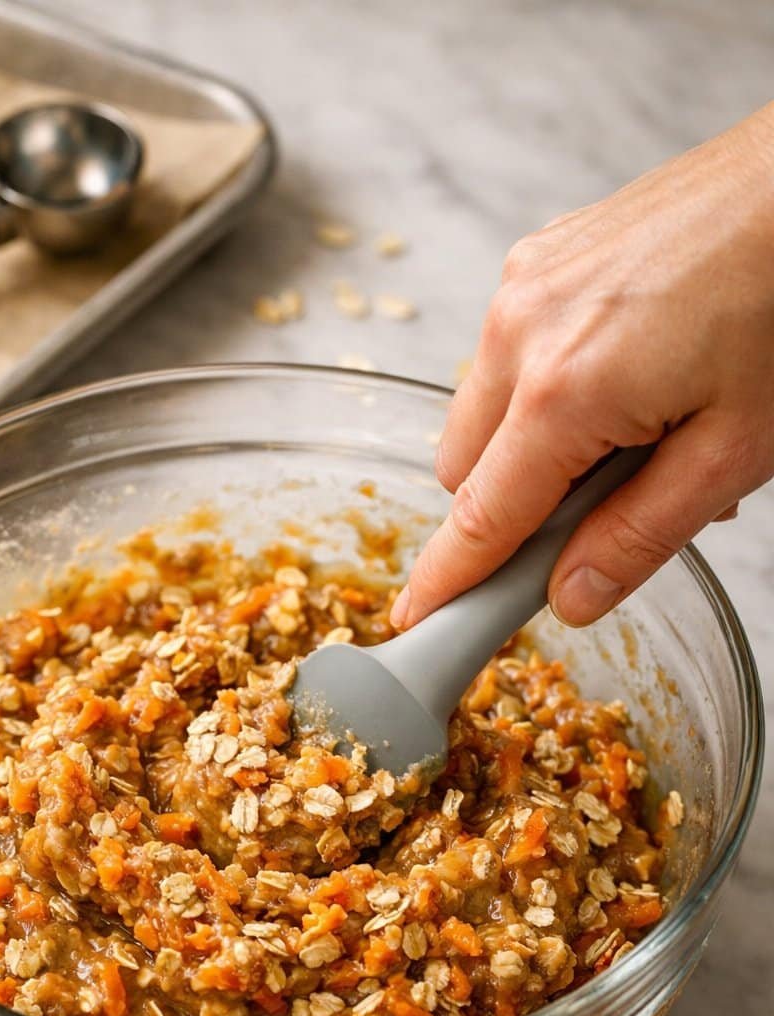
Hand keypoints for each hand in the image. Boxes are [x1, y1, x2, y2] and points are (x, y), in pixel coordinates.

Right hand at [391, 104, 773, 630]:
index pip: (480, 519)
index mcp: (563, 389)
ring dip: (534, 448)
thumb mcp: (734, 449)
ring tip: (638, 430)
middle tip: (607, 508)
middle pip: (466, 472)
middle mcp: (521, 330)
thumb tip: (569, 596)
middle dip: (514, 509)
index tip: (416, 622)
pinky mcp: (539, 257)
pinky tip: (629, 377)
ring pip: (484, 414)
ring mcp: (524, 285)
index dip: (447, 583)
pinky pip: (509, 356)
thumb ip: (640, 536)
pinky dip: (546, 391)